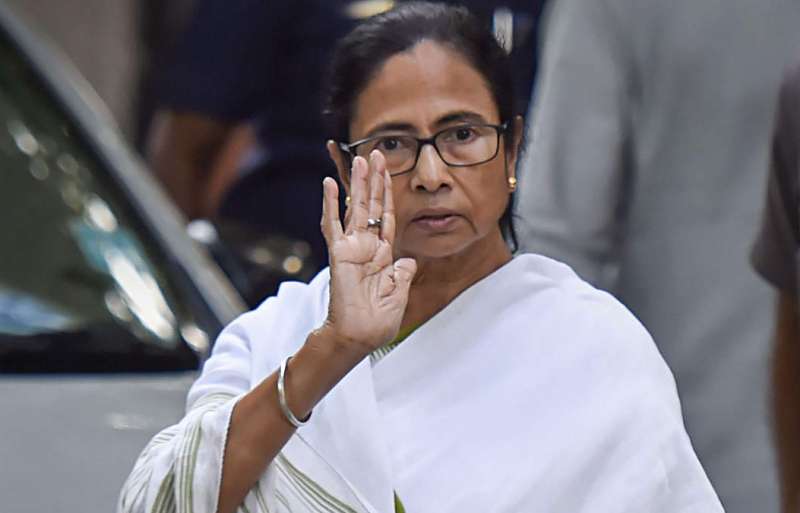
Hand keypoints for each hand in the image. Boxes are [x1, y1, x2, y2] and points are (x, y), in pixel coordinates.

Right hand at [318, 151, 416, 356]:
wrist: (359, 337)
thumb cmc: (378, 323)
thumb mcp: (399, 296)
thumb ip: (403, 275)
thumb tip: (409, 260)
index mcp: (383, 256)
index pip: (387, 218)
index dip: (388, 195)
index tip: (389, 173)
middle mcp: (367, 247)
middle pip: (372, 206)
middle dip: (375, 180)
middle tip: (376, 153)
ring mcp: (351, 248)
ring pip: (354, 209)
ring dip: (357, 185)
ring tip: (360, 160)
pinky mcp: (337, 254)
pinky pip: (332, 225)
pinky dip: (329, 204)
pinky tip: (327, 184)